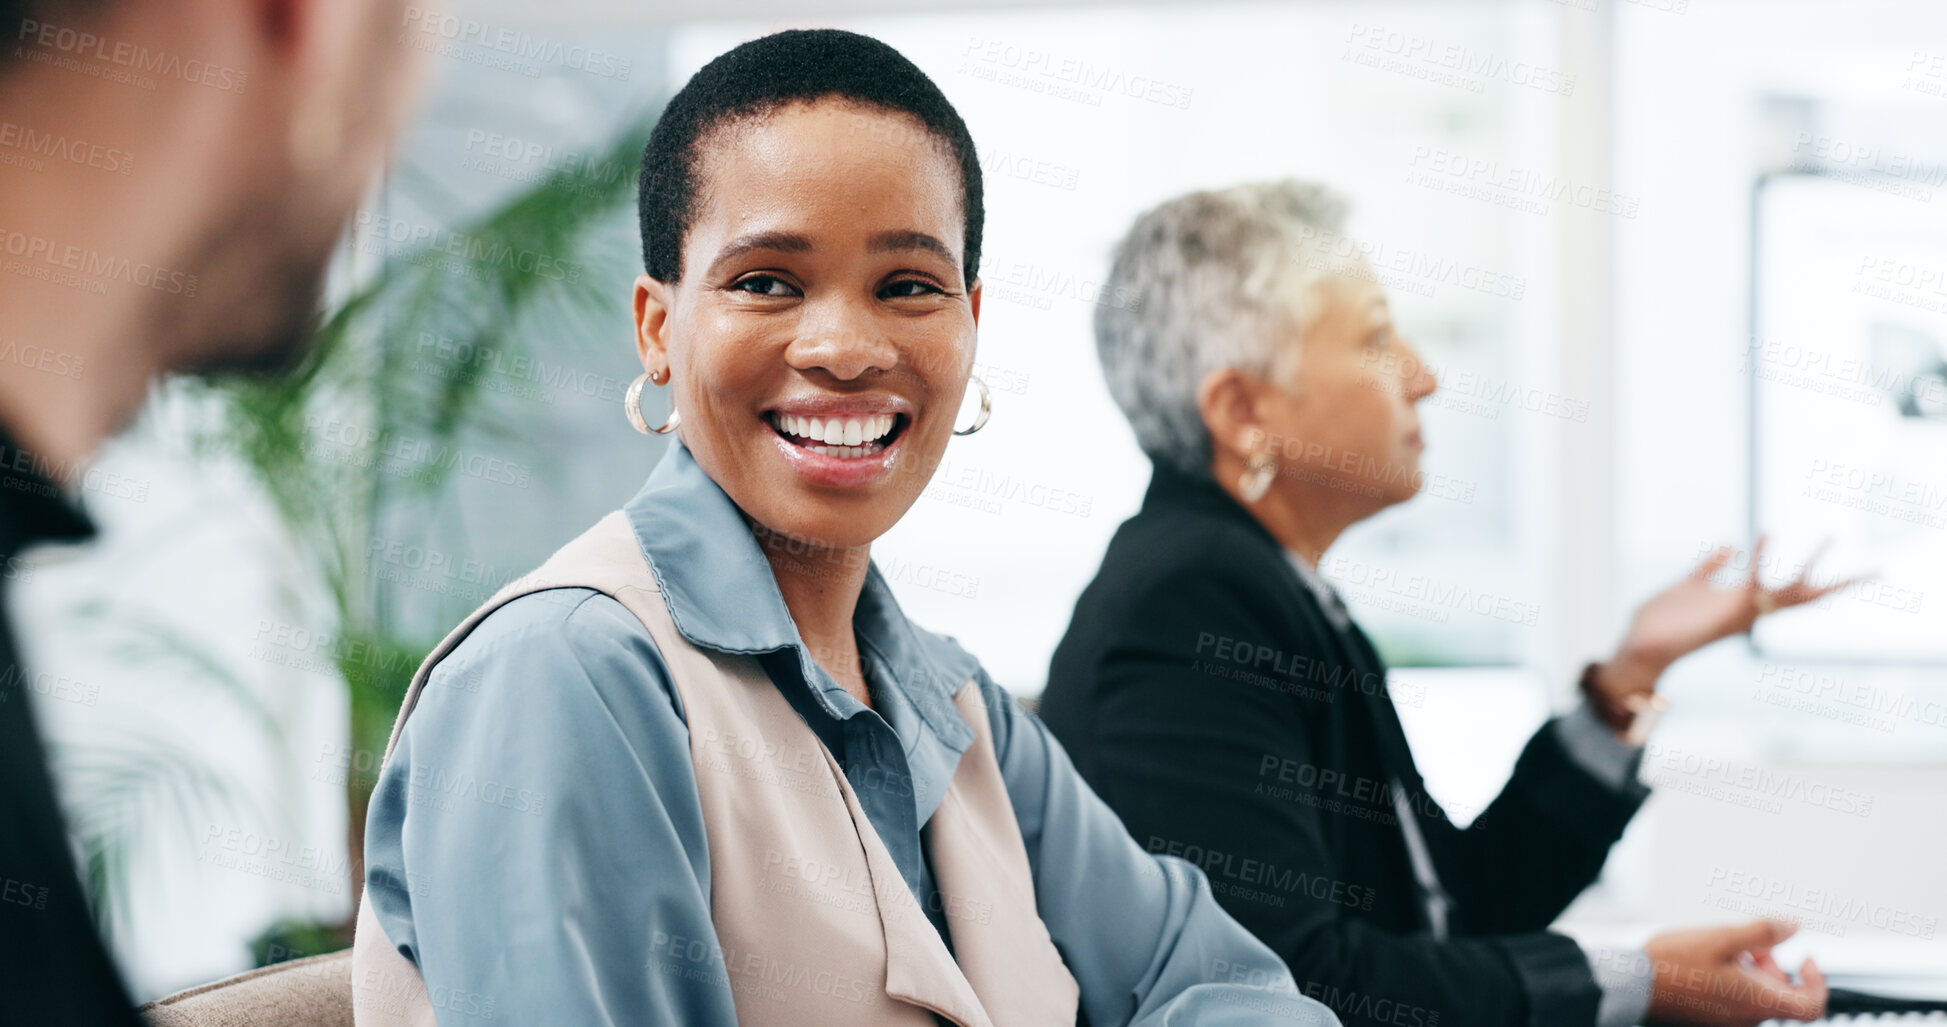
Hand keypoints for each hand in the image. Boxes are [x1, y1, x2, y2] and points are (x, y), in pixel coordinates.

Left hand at [1594, 538, 1857, 714]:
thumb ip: (1710, 568)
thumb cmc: (1661, 623)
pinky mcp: (1723, 613)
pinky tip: (1768, 532)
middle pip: (1806, 597)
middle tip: (1878, 569)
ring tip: (1834, 533)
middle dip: (1841, 584)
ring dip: (1811, 562)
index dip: (1824, 581)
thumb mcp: (1689, 587)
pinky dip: (1761, 557)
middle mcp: (1749, 613)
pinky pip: (1750, 583)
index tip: (1855, 570)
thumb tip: (1731, 546)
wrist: (1638, 648)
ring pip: (1788, 590)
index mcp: (1744, 606)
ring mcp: (1739, 614)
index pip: (1793, 593)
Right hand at [1644, 920, 1826, 1024]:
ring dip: (1753, 971)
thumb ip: (1763, 932)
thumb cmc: (1674, 965)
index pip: (1810, 1005)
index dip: (1817, 982)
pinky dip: (1735, 980)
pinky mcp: (1711, 1016)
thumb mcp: (1722, 938)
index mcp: (1758, 1001)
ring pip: (1757, 997)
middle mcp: (1747, 1017)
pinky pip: (1736, 1000)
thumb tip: (1793, 927)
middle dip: (1775, 966)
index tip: (1805, 959)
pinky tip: (1713, 961)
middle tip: (1755, 945)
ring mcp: (1728, 1019)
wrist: (1634, 984)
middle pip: (1781, 997)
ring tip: (1729, 949)